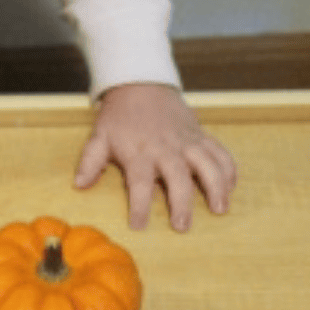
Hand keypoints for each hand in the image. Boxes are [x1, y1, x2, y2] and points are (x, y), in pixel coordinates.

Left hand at [75, 82, 236, 231]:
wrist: (140, 84)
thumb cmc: (119, 116)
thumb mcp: (99, 137)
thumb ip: (90, 162)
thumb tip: (79, 184)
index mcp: (139, 152)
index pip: (139, 184)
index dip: (139, 206)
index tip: (139, 226)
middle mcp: (166, 148)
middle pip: (178, 178)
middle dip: (181, 202)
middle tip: (182, 225)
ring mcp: (187, 141)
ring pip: (208, 164)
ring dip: (216, 187)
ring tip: (219, 208)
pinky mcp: (201, 135)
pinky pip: (220, 152)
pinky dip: (229, 169)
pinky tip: (231, 188)